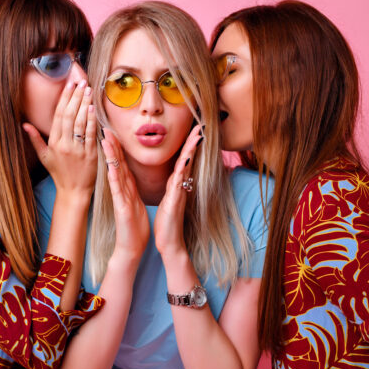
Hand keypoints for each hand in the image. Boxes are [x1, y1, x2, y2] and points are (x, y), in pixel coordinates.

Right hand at [23, 80, 97, 195]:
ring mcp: (77, 149)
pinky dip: (91, 120)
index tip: (69, 85)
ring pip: (79, 122)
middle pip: (69, 115)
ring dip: (84, 104)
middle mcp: (64, 144)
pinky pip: (90, 134)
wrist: (73, 191)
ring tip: (88, 90)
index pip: (58, 116)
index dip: (64, 99)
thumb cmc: (59, 173)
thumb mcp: (44, 156)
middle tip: (81, 82)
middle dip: (75, 97)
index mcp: (53, 143)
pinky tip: (93, 108)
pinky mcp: (90, 154)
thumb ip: (35, 139)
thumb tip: (25, 125)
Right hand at [101, 129, 149, 262]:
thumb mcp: (135, 204)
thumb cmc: (134, 228)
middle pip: (117, 165)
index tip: (114, 132)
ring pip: (115, 174)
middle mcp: (121, 192)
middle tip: (106, 128)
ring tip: (105, 140)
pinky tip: (111, 166)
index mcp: (127, 190)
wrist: (131, 248)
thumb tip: (130, 179)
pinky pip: (117, 190)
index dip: (119, 148)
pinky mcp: (121, 208)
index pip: (123, 165)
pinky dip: (114, 177)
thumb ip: (131, 190)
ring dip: (110, 156)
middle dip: (112, 146)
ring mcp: (120, 199)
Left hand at [154, 126, 202, 258]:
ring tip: (197, 135)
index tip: (194, 129)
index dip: (189, 144)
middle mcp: (180, 186)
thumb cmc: (168, 222)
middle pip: (188, 159)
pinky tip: (186, 159)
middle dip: (194, 142)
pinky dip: (182, 170)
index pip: (183, 160)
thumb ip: (174, 187)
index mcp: (176, 184)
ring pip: (185, 167)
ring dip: (191, 150)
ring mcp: (179, 193)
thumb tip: (177, 177)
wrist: (169, 243)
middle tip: (200, 125)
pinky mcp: (175, 201)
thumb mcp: (170, 200)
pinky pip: (178, 182)